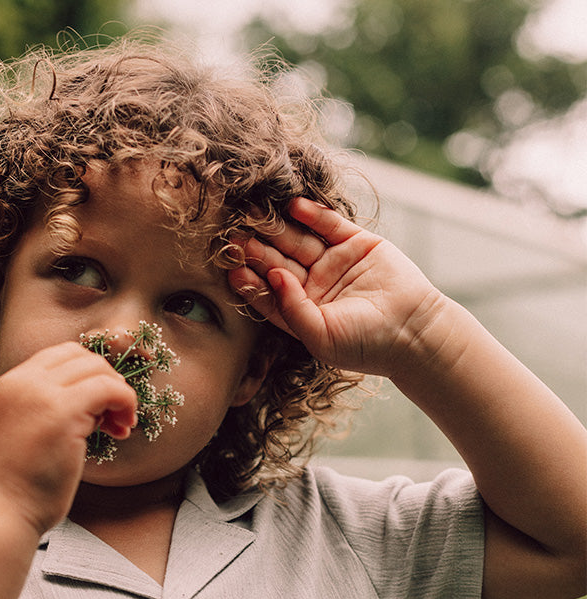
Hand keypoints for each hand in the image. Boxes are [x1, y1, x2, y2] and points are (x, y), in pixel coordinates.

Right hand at [0, 342, 137, 534]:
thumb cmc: (15, 488)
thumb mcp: (23, 435)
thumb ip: (47, 412)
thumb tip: (94, 406)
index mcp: (9, 386)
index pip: (58, 356)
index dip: (86, 376)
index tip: (98, 409)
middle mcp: (22, 383)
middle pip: (80, 356)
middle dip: (105, 382)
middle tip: (114, 419)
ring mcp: (40, 394)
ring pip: (97, 368)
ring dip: (118, 394)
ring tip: (119, 427)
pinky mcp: (62, 414)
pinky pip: (109, 388)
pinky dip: (126, 402)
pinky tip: (123, 430)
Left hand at [229, 198, 446, 377]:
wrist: (413, 331)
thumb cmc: (365, 344)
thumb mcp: (321, 336)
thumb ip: (292, 309)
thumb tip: (272, 276)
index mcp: (300, 311)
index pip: (268, 293)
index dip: (251, 280)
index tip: (232, 268)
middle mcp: (313, 285)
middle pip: (279, 262)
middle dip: (258, 250)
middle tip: (235, 236)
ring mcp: (333, 262)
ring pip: (298, 241)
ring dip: (277, 228)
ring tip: (256, 215)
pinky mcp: (355, 243)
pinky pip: (328, 224)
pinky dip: (311, 214)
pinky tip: (292, 207)